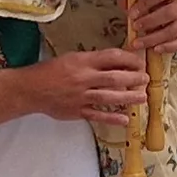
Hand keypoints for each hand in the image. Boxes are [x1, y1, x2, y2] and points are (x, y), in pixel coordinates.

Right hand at [25, 48, 148, 125]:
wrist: (31, 89)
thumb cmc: (52, 71)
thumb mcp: (72, 58)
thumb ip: (93, 61)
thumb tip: (117, 61)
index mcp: (82, 62)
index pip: (111, 57)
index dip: (129, 59)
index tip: (140, 62)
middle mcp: (83, 78)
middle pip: (114, 78)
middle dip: (133, 78)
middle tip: (146, 80)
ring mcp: (80, 96)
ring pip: (109, 97)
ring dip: (128, 98)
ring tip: (142, 97)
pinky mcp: (77, 111)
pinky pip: (97, 115)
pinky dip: (112, 118)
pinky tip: (126, 119)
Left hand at [125, 0, 176, 54]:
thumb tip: (122, 1)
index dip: (144, 5)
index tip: (131, 14)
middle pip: (168, 14)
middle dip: (149, 21)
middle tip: (135, 27)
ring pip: (173, 30)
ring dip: (154, 38)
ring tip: (138, 43)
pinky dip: (170, 47)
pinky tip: (156, 50)